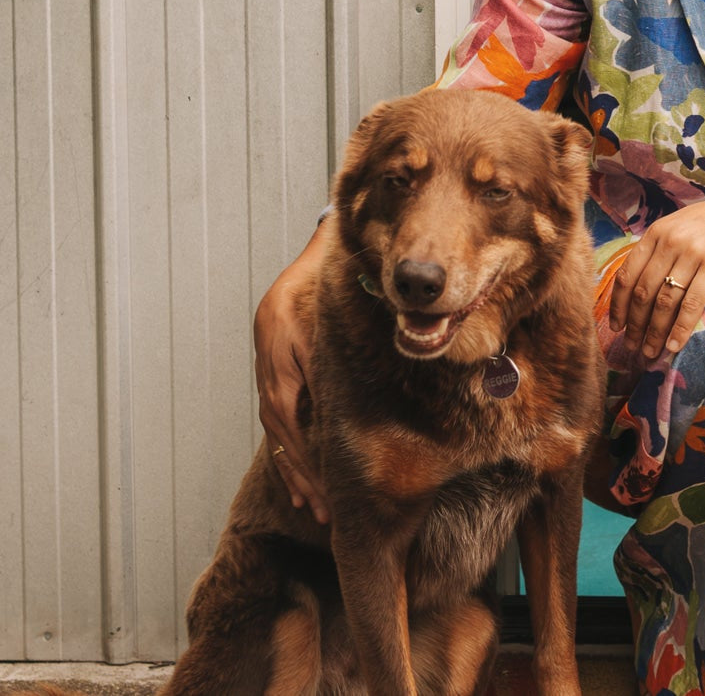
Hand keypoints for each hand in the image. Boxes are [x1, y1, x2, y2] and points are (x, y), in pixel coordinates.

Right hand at [254, 241, 328, 523]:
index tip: (331, 486)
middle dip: (308, 475)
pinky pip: (280, 427)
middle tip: (330, 511)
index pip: (294, 420)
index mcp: (280, 357)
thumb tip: (360, 379)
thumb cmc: (321, 285)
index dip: (310, 456)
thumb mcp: (324, 311)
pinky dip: (291, 457)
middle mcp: (271, 374)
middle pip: (286, 436)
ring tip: (317, 509)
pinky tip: (301, 487)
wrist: (306, 266)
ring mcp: (270, 380)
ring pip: (281, 437)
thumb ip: (336, 346)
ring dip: (299, 474)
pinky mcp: (277, 383)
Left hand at [608, 182, 704, 360]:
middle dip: (635, 325)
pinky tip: (674, 346)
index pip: (627, 274)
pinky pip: (692, 304)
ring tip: (650, 353)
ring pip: (664, 301)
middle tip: (631, 348)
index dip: (618, 305)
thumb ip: (665, 246)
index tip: (616, 327)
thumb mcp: (687, 225)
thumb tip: (643, 281)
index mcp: (659, 231)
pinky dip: (680, 329)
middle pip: (643, 291)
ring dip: (654, 333)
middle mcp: (671, 239)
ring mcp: (694, 251)